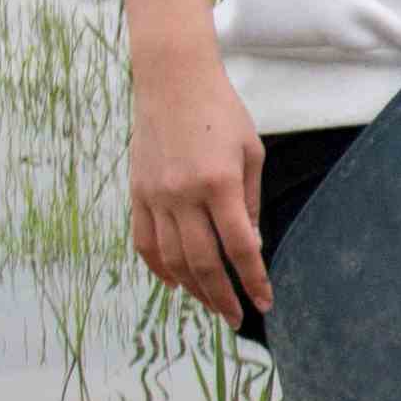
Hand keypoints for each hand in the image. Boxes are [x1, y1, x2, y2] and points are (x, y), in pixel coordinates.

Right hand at [127, 42, 266, 322]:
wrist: (172, 82)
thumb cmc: (221, 114)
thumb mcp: (250, 154)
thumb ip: (249, 203)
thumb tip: (250, 247)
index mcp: (218, 184)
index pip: (238, 247)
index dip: (253, 279)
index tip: (264, 302)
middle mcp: (182, 194)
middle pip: (202, 261)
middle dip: (222, 296)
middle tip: (238, 318)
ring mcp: (154, 195)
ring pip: (170, 258)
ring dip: (193, 288)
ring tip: (213, 305)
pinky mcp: (136, 193)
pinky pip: (144, 241)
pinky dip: (159, 268)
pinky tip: (176, 284)